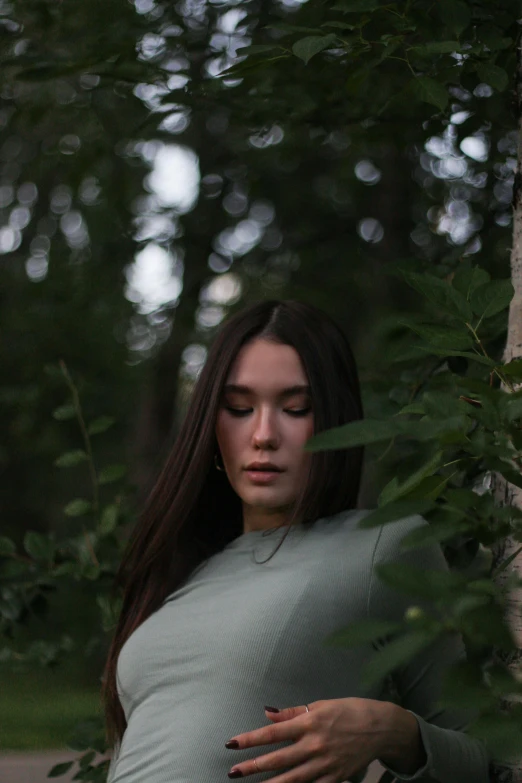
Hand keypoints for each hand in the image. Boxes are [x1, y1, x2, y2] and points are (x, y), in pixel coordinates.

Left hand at [224, 697, 404, 781]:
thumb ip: (292, 713)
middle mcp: (314, 745)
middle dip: (253, 766)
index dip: (250, 738)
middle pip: (278, 759)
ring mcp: (325, 764)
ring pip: (292, 779)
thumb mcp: (321, 705)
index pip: (273, 732)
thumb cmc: (349, 711)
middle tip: (233, 772)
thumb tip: (267, 713)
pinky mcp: (335, 778)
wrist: (380, 727)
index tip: (231, 744)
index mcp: (309, 723)